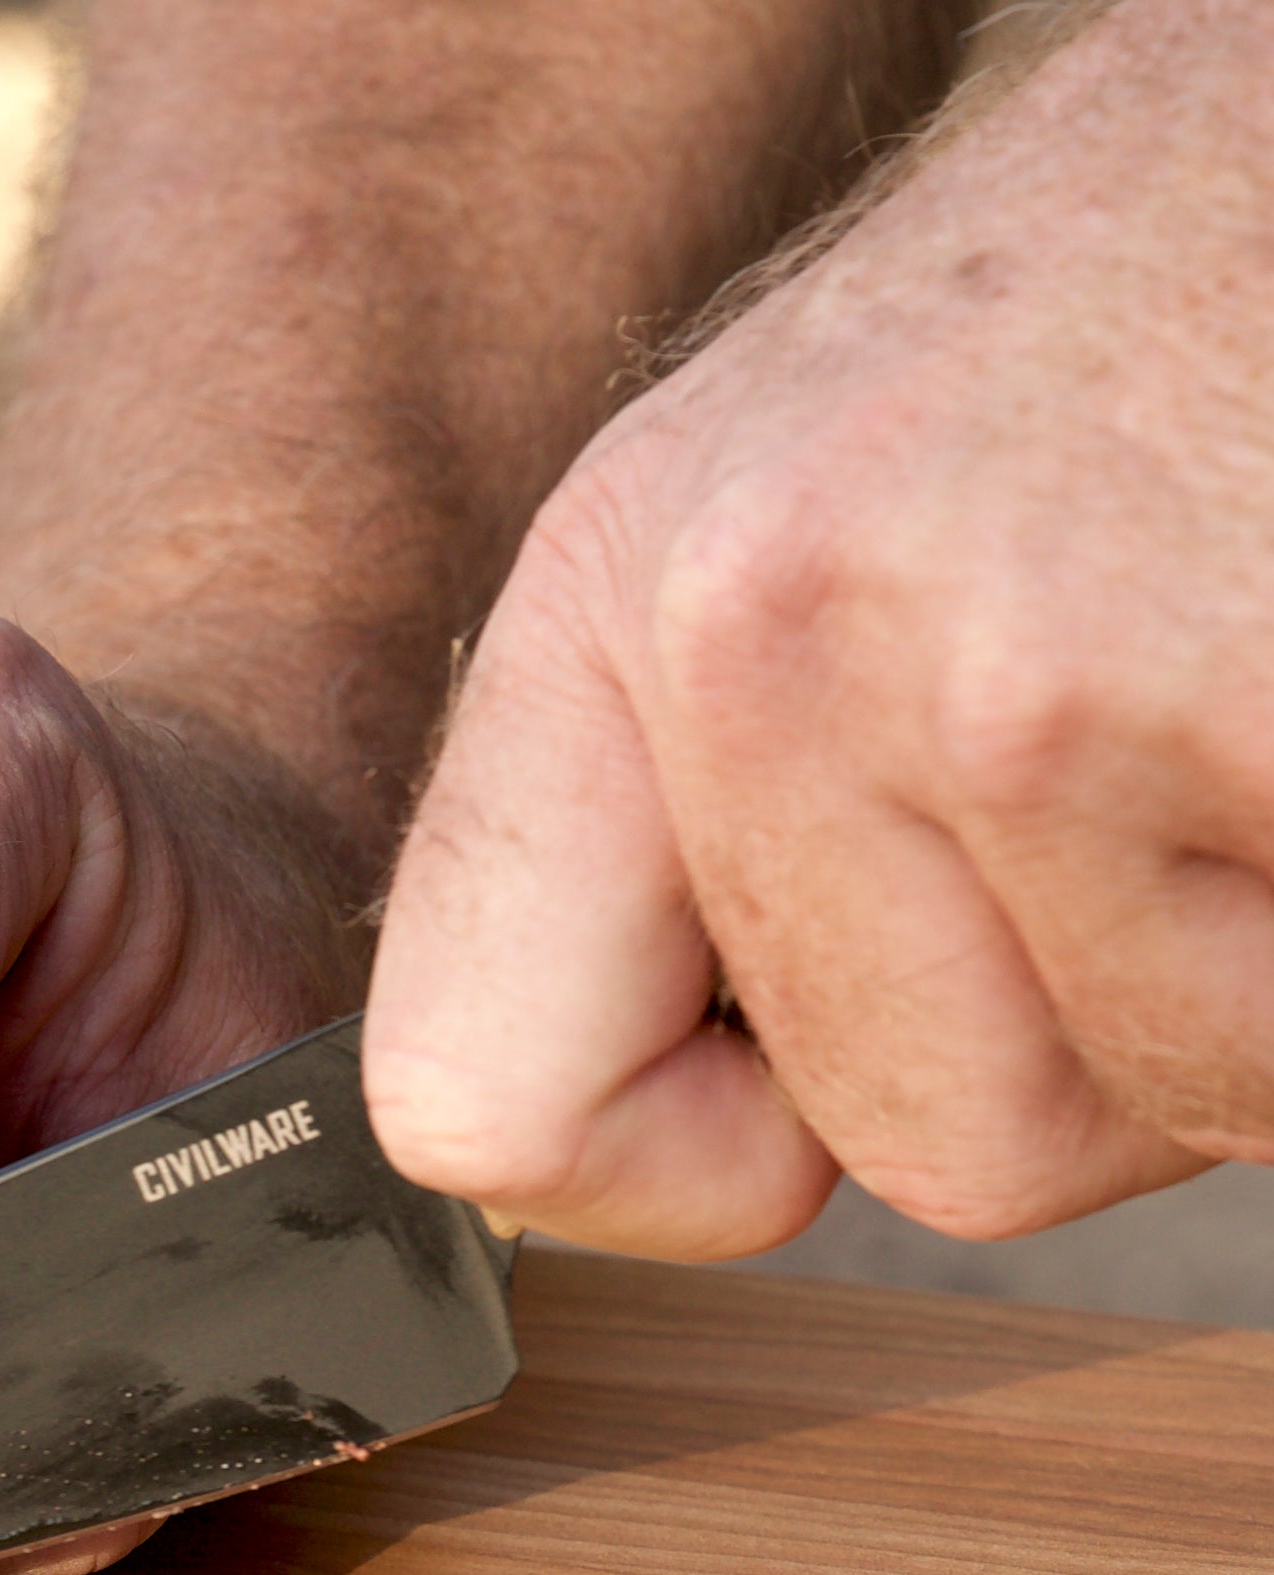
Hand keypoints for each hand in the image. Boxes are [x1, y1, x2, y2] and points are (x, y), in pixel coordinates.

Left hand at [365, 0, 1273, 1260]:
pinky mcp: (1246, 693)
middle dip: (1089, 1035)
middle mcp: (759, 632)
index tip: (792, 1103)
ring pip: (1156, 1098)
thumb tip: (693, 1131)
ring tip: (1262, 698)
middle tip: (1169, 770)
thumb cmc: (1153, 304)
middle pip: (920, 1144)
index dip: (679, 1168)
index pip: (480, 1102)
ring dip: (1259, 973)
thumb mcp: (829, 522)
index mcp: (616, 600)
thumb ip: (722, 816)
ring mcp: (1011, 670)